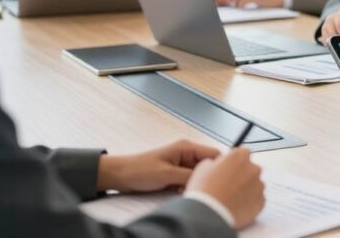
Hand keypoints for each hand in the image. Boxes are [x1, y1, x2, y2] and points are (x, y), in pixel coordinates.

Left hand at [96, 139, 220, 192]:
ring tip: (182, 190)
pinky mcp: (176, 172)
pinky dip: (186, 187)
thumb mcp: (167, 174)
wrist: (120, 176)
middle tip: (196, 187)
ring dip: (194, 184)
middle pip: (207, 166)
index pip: (213, 154)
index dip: (219, 167)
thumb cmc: (139, 170)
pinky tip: (178, 192)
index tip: (218, 180)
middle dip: (204, 178)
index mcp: (186, 147)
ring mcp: (181, 163)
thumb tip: (209, 178)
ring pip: (199, 175)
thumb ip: (189, 176)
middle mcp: (186, 153)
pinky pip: (189, 180)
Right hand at [185, 148, 264, 228]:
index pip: (242, 153)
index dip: (234, 161)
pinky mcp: (261, 201)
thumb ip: (216, 161)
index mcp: (239, 157)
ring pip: (254, 184)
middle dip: (242, 174)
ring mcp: (259, 185)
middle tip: (228, 185)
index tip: (229, 168)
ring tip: (230, 198)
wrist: (209, 214)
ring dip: (246, 188)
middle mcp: (253, 168)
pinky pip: (256, 199)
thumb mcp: (203, 167)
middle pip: (250, 168)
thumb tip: (219, 164)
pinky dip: (249, 202)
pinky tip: (236, 206)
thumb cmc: (205, 190)